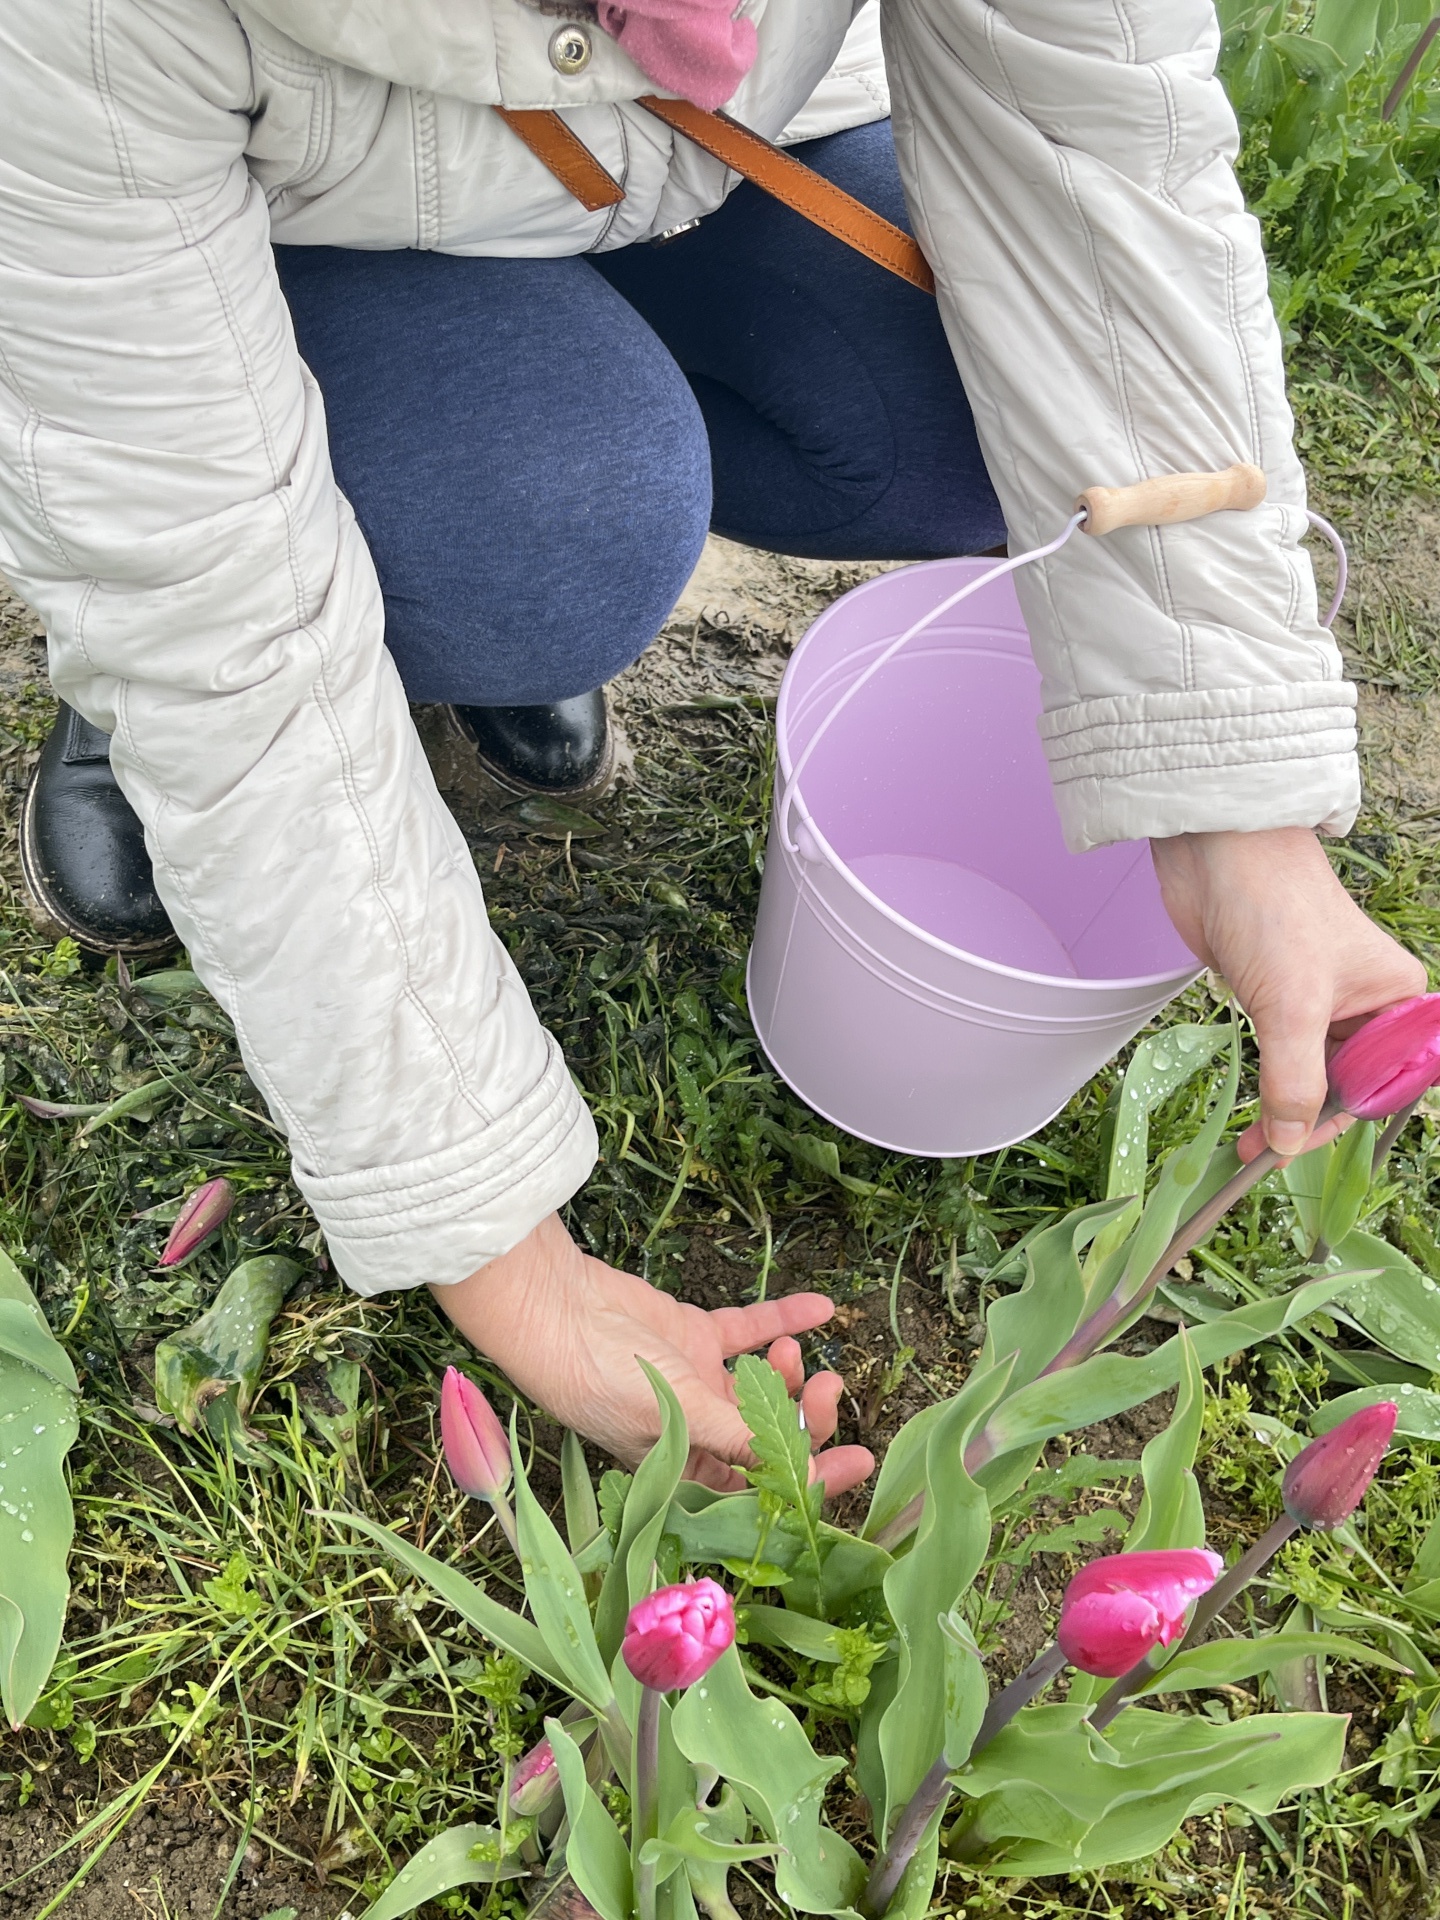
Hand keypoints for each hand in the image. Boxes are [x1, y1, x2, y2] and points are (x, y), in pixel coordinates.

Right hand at [432, 1212, 873, 1494]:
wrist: (556, 1310)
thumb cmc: (602, 1378)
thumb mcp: (676, 1416)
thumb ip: (739, 1439)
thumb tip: (800, 1474)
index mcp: (687, 1472)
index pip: (762, 1485)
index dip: (812, 1478)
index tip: (858, 1460)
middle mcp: (698, 1435)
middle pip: (771, 1435)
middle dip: (807, 1416)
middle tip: (830, 1387)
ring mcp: (698, 1385)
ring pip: (764, 1386)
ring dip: (791, 1370)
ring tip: (795, 1352)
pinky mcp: (696, 1338)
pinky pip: (750, 1331)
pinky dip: (786, 1320)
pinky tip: (824, 1307)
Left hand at [1151, 827, 1424, 1160]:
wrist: (1215, 854)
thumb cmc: (1273, 912)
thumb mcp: (1292, 1008)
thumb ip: (1293, 1080)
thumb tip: (1288, 1142)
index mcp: (1397, 999)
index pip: (1383, 1082)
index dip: (1343, 1120)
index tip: (1297, 1149)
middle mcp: (1365, 1003)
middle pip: (1347, 1083)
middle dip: (1308, 1121)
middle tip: (1261, 1155)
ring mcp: (1318, 1000)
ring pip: (1311, 1073)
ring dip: (1284, 1108)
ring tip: (1249, 1146)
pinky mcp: (1275, 997)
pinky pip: (1279, 1055)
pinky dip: (1267, 1084)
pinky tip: (1252, 1112)